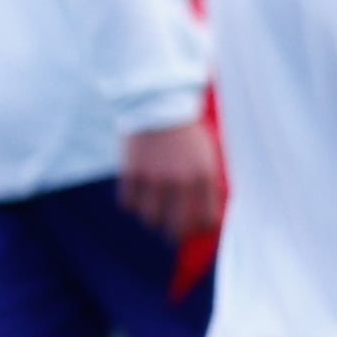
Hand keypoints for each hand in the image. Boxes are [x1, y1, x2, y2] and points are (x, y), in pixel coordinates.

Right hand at [119, 117, 223, 240]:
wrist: (158, 102)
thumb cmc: (186, 131)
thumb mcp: (207, 155)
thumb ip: (207, 183)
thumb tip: (208, 213)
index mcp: (203, 176)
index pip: (205, 219)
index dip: (201, 229)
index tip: (196, 228)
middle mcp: (179, 182)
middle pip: (176, 227)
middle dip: (176, 234)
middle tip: (172, 232)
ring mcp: (154, 178)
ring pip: (150, 219)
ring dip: (152, 220)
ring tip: (153, 214)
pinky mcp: (131, 172)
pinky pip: (128, 204)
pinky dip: (132, 206)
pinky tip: (137, 200)